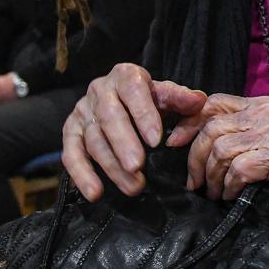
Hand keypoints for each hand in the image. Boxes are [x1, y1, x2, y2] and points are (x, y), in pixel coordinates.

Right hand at [61, 63, 207, 198]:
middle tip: (138, 166)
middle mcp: (99, 90)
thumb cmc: (148, 100)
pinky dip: (81, 175)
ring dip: (112, 166)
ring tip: (134, 186)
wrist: (119, 100)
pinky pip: (70, 154)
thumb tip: (198, 100)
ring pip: (94, 140)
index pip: (133, 91)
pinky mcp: (70, 132)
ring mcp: (82, 112)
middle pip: (109, 117)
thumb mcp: (166, 96)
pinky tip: (96, 193)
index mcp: (125, 76)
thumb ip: (181, 99)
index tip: (156, 140)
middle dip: (124, 143)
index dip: (143, 114)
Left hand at [175, 94, 268, 204]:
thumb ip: (246, 130)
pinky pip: (239, 169)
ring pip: (220, 149)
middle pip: (210, 127)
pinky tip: (232, 197)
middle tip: (193, 181)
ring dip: (211, 177)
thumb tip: (206, 143)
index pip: (212, 103)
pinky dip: (229, 186)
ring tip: (213, 193)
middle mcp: (264, 113)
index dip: (188, 122)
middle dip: (194, 157)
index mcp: (260, 105)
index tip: (173, 143)